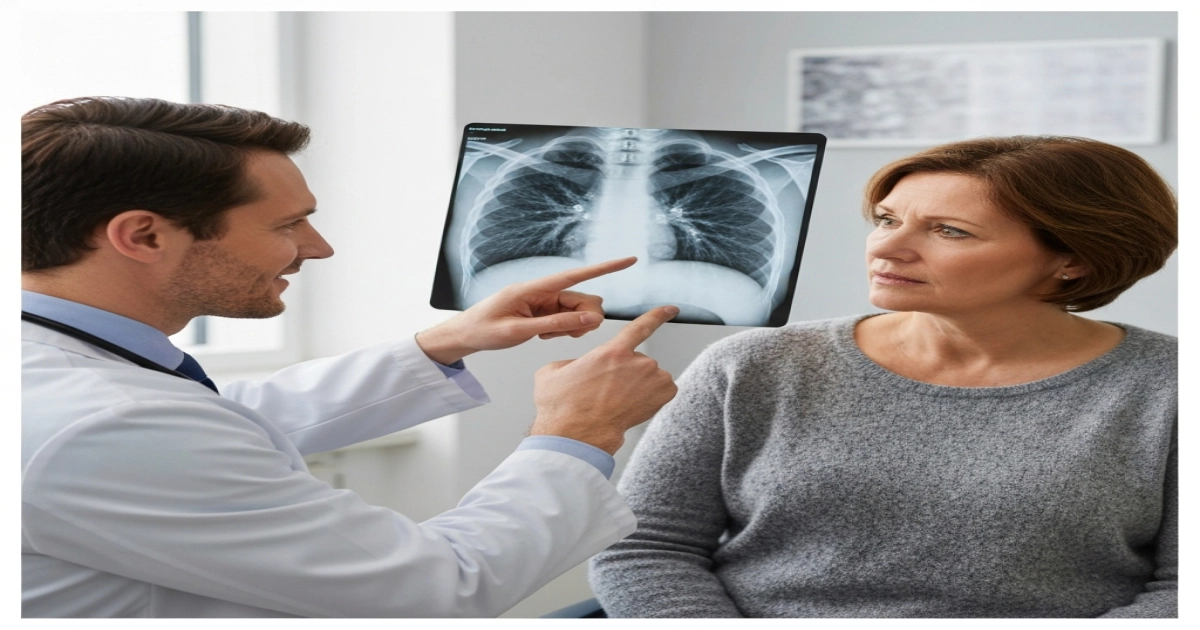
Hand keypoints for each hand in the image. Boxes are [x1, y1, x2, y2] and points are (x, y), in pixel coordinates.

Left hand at [416, 257, 635, 364]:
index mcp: (534, 288)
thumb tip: (590, 320)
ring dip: (571, 327)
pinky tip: (543, 334)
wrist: (465, 335)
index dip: (606, 267)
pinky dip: (564, 330)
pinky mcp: (544, 311)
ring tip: (544, 335)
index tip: (629, 260)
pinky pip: (568, 319)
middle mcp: (543, 291)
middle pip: (584, 299)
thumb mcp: (520, 331)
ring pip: (578, 312)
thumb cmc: (484, 329)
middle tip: (560, 334)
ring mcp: (545, 301)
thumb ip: (557, 325)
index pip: (577, 275)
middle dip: (583, 319)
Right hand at [529, 305, 679, 454]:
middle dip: (626, 373)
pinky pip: (662, 391)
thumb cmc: (563, 408)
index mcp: (612, 351)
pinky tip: (632, 406)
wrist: (576, 435)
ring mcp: (652, 379)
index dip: (658, 315)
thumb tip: (579, 367)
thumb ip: (574, 362)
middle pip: (638, 361)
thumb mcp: (554, 372)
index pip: (641, 326)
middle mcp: (637, 362)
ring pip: (649, 377)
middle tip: (607, 391)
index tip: (671, 309)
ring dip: (638, 386)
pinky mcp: (662, 396)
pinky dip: (651, 397)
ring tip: (616, 402)